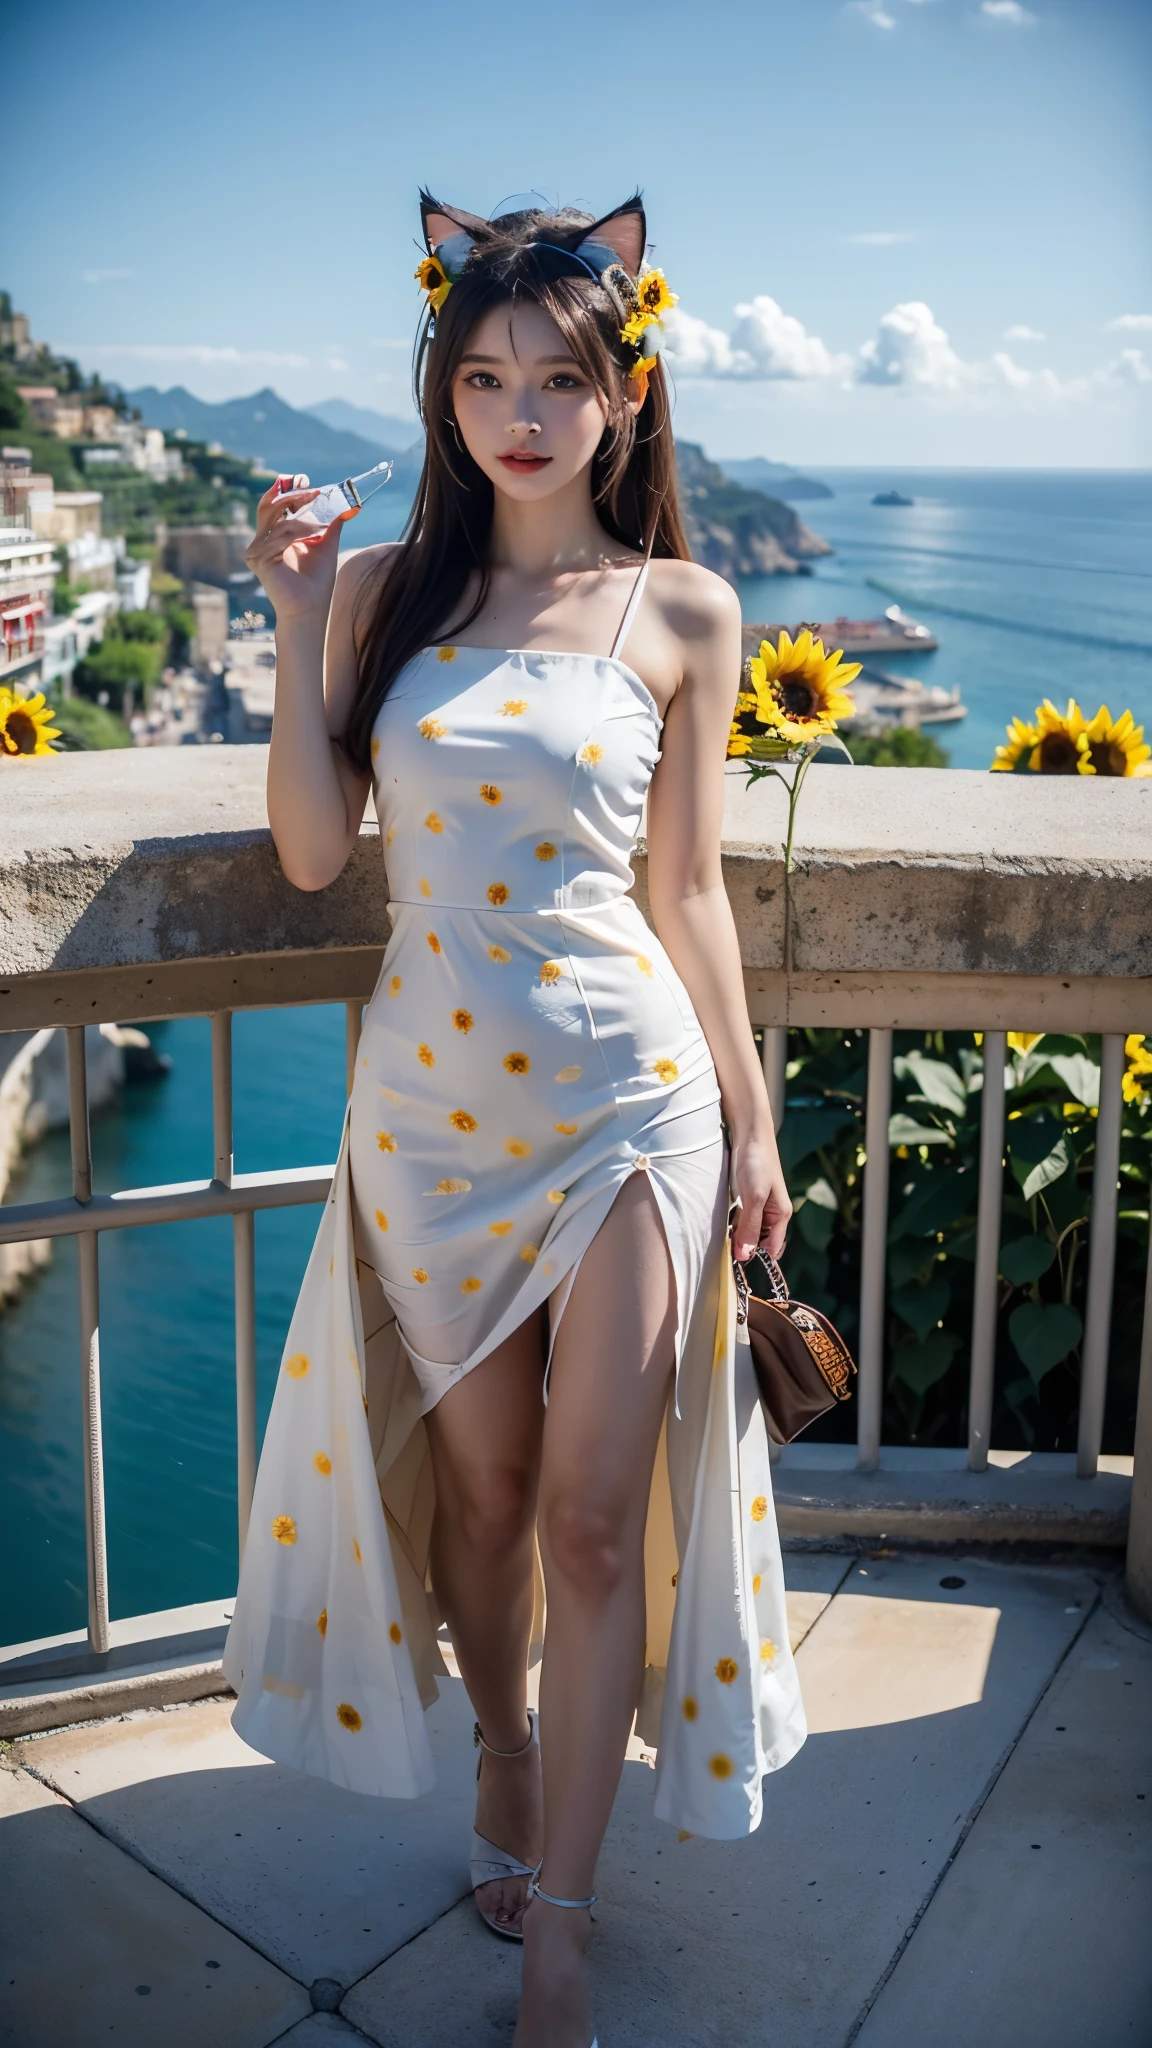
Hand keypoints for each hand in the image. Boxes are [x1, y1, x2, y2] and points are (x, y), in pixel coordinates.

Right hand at [245, 478, 341, 622]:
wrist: (311, 608)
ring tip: (321, 519)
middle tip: (313, 489)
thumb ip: (332, 521)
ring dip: (302, 516)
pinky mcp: (258, 559)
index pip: (275, 503)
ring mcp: (256, 550)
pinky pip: (278, 536)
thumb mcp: (326, 543)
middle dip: (292, 494)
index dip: (288, 489)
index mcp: (273, 533)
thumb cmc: (317, 580)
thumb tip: (351, 504)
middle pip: (270, 505)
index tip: (306, 480)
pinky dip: (298, 532)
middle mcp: (261, 540)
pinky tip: (314, 533)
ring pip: (277, 519)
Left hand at [730, 1122, 791, 1264]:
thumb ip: (750, 1227)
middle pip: (759, 1242)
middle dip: (745, 1247)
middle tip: (726, 1249)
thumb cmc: (756, 1162)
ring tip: (723, 1237)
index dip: (756, 1258)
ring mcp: (758, 1206)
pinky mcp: (746, 1198)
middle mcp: (771, 1213)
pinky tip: (722, 1224)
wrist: (749, 1133)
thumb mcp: (753, 1197)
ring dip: (736, 1236)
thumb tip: (746, 1256)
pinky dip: (732, 1224)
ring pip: (748, 1231)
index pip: (772, 1248)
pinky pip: (740, 1219)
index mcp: (780, 1215)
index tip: (737, 1264)